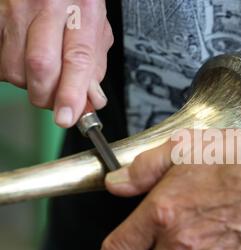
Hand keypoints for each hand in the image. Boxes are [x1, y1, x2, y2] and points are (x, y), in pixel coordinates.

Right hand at [0, 0, 112, 126]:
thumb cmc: (75, 2)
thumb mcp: (97, 28)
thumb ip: (96, 66)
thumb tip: (90, 101)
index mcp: (82, 9)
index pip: (77, 58)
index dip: (71, 93)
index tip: (67, 116)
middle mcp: (48, 5)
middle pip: (40, 65)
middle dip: (48, 95)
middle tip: (57, 101)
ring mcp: (17, 8)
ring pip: (15, 67)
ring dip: (29, 84)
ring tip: (42, 74)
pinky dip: (12, 72)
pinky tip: (24, 63)